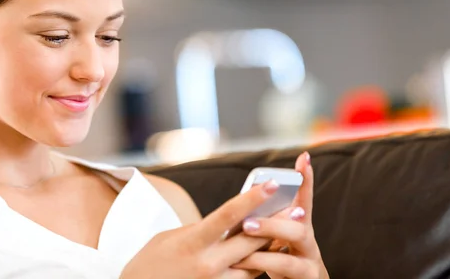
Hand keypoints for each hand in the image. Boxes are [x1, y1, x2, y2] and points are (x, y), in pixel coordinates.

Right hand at [120, 179, 282, 278]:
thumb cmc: (152, 261)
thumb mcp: (173, 237)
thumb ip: (203, 229)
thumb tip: (231, 219)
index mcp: (192, 242)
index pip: (227, 215)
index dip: (251, 198)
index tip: (271, 183)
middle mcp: (207, 264)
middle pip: (250, 240)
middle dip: (275, 224)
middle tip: (296, 209)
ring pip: (254, 265)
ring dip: (269, 248)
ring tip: (286, 232)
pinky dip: (255, 266)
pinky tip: (264, 255)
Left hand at [232, 152, 328, 278]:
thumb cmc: (280, 260)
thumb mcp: (273, 239)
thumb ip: (265, 223)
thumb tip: (242, 208)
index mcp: (300, 226)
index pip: (304, 199)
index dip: (306, 180)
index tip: (304, 157)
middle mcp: (309, 244)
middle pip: (298, 229)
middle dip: (273, 225)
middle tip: (247, 224)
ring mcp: (310, 265)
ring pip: (291, 259)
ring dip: (264, 253)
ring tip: (241, 249)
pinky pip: (286, 274)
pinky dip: (260, 269)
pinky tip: (241, 264)